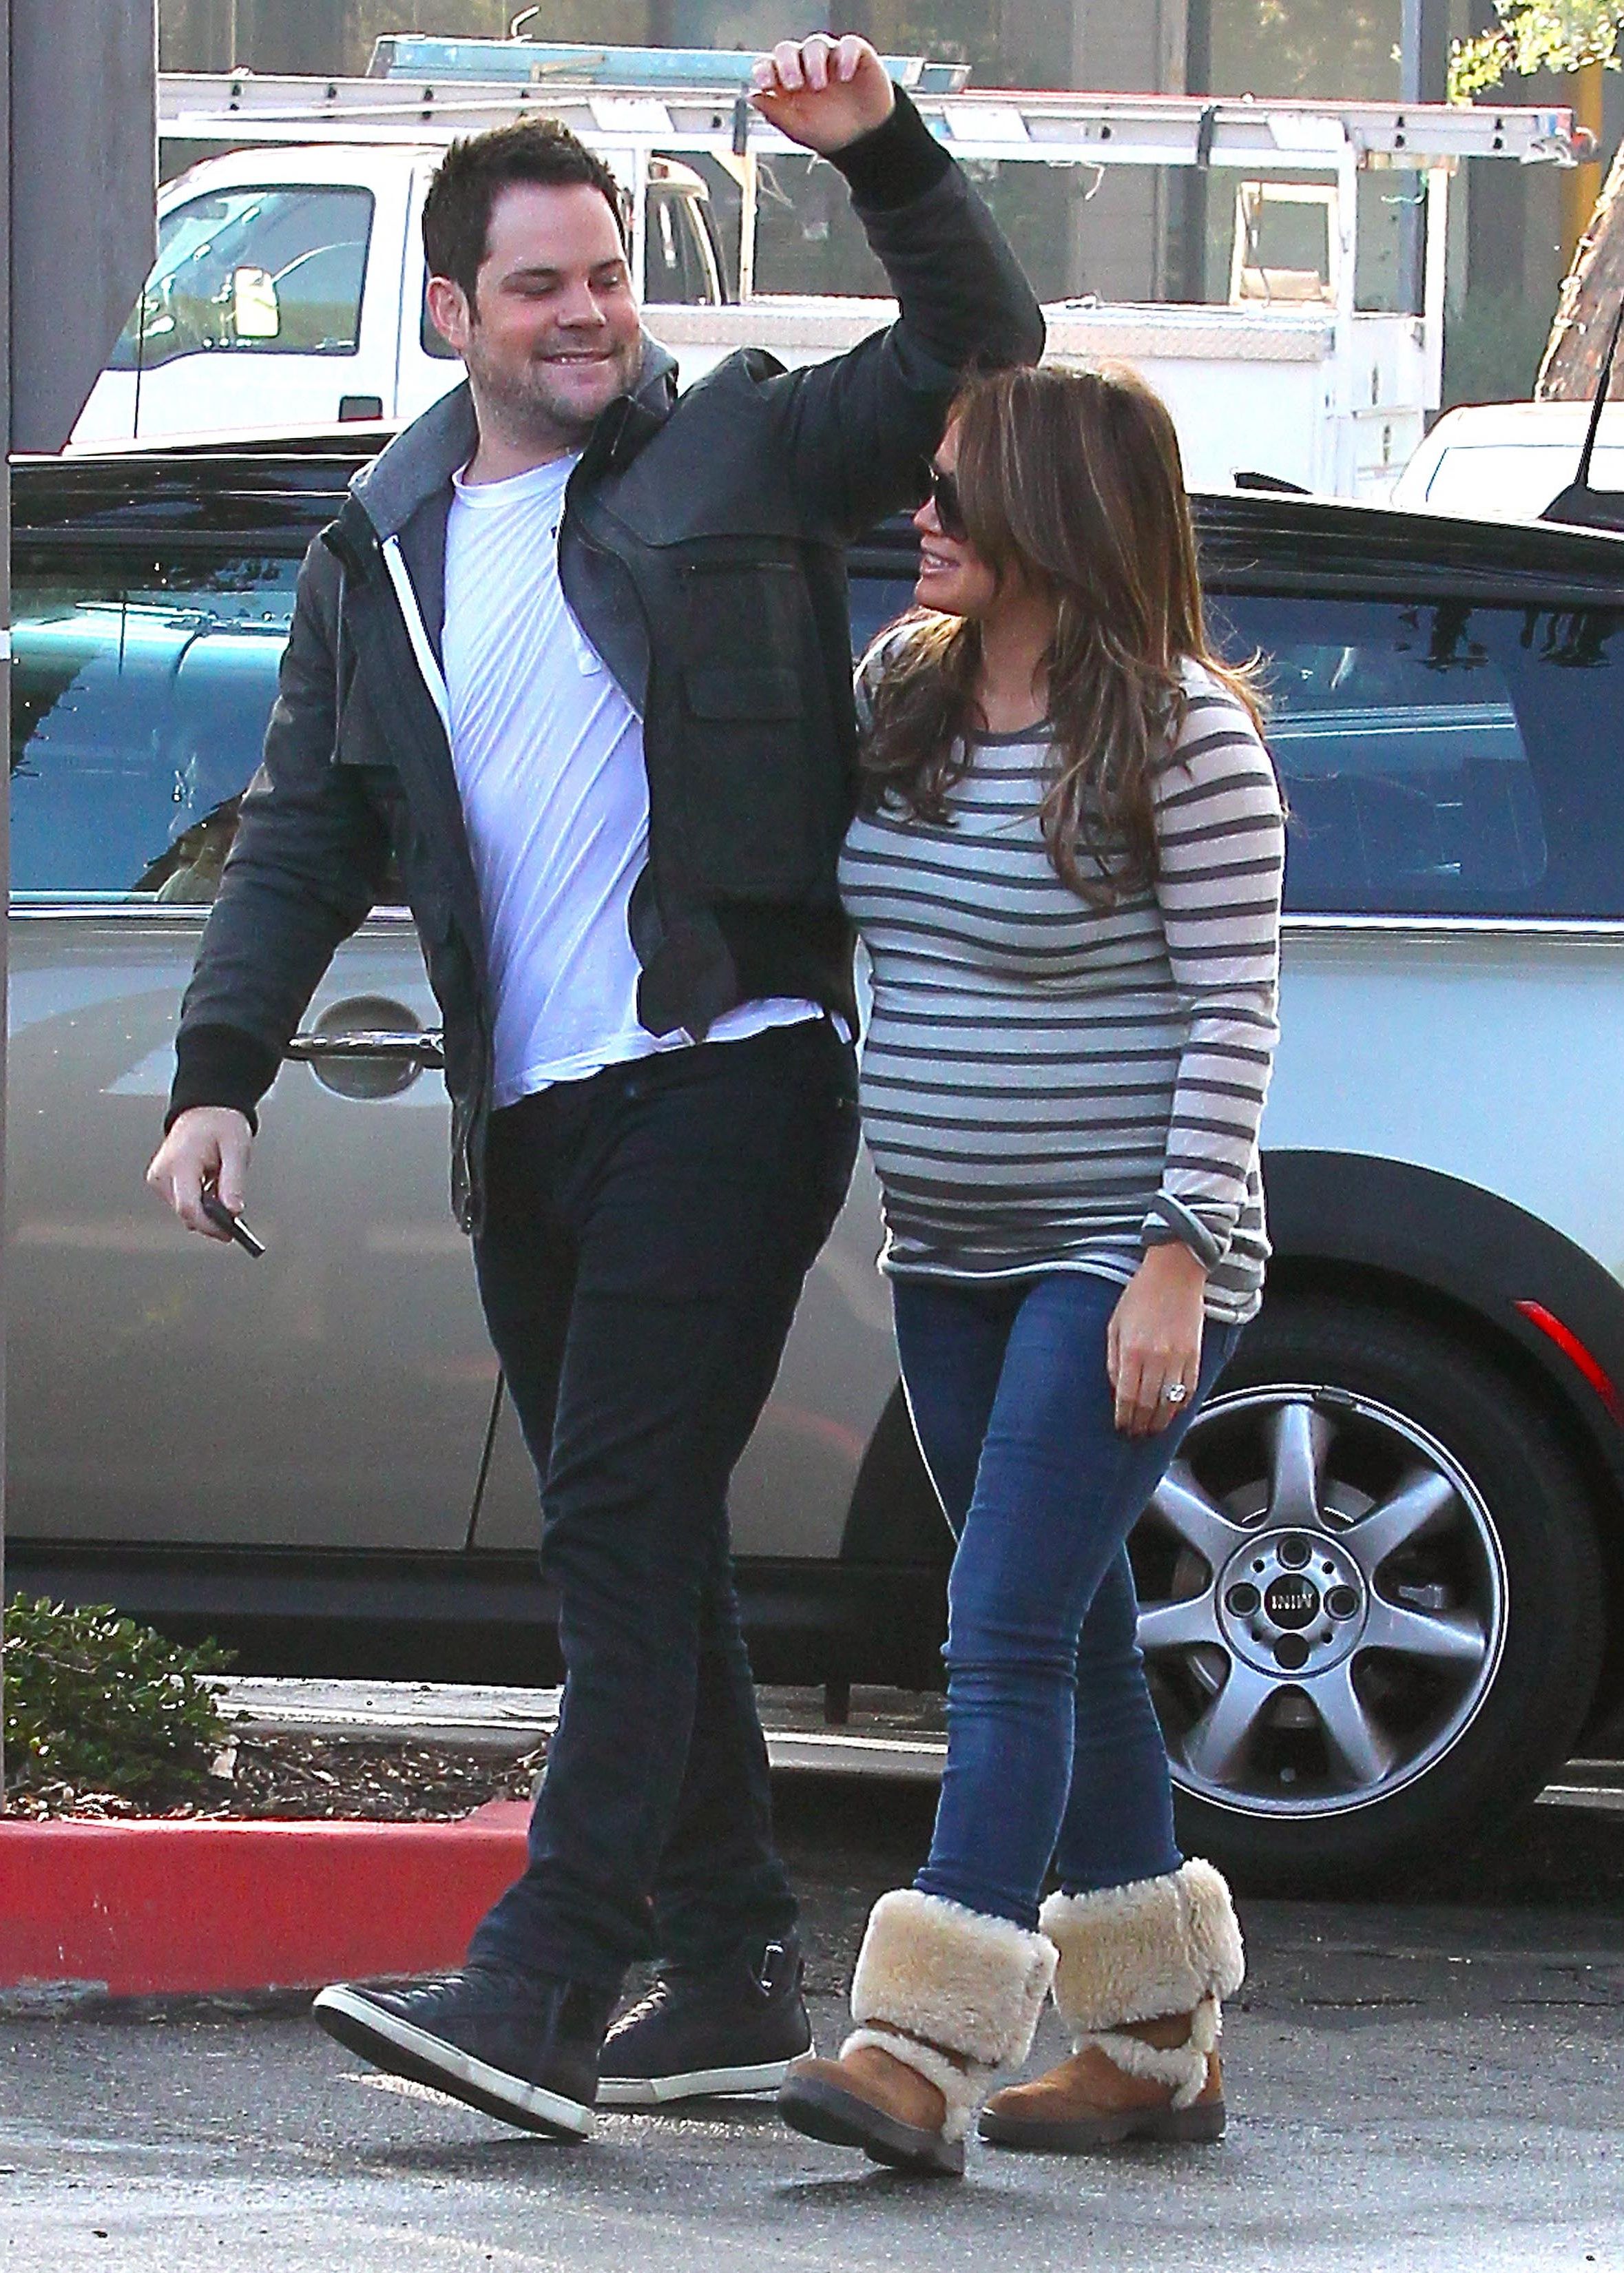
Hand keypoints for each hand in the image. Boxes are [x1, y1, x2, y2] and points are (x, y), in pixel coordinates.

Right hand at [147, 1107, 254, 1242]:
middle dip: (211, 1219)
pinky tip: (211, 1188)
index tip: (229, 1233)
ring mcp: (158, 1178)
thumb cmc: (220, 1124)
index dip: (209, 1225)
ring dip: (206, 1209)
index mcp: (180, 1163)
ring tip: (222, 1188)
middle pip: (186, 1213)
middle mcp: (162, 1173)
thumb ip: (233, 1182)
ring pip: (184, 1210)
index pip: (188, 1207)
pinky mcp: (160, 1181)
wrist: (205, 1109)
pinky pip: (182, 1201)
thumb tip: (234, 1212)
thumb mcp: (236, 1150)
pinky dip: (199, 1202)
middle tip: (234, 1214)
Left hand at [749, 34, 895, 154]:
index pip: (769, 65)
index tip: (766, 82)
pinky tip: (846, 76)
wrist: (862, 141)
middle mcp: (805, 66)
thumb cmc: (829, 133)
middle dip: (787, 64)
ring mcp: (830, 58)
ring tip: (821, 85)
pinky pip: (848, 45)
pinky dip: (845, 56)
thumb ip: (775, 114)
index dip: (764, 69)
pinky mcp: (855, 55)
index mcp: (787, 82)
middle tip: (794, 83)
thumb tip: (752, 97)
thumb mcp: (799, 130)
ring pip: (815, 44)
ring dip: (814, 62)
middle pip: (788, 50)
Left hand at [1107, 1244, 1207, 1437]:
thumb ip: (1114, 1360)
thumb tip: (1117, 1390)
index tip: (1121, 1428)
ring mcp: (1179, 1359)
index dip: (1124, 1418)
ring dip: (1160, 1421)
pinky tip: (1172, 1412)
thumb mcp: (1115, 1325)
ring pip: (1170, 1403)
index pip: (1127, 1397)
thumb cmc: (1141, 1295)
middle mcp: (1157, 1359)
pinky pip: (1189, 1390)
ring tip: (1152, 1430)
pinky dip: (1180, 1405)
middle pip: (1149, 1405)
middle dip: (1141, 1425)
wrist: (1175, 1273)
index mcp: (1133, 1351)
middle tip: (1136, 1434)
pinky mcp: (1195, 1355)